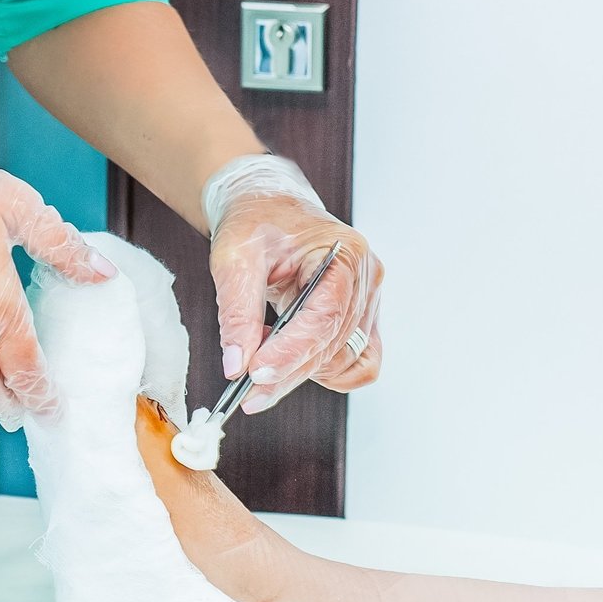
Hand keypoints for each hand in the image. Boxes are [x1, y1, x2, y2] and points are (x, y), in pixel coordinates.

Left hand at [204, 155, 383, 412]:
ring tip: (262, 371)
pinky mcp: (360, 319)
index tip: (256, 374)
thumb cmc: (257, 222)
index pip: (326, 315)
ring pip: (345, 360)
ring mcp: (368, 300)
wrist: (269, 208)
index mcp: (344, 253)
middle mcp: (365, 278)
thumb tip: (237, 365)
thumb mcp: (234, 257)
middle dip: (289, 372)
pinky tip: (291, 366)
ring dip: (303, 373)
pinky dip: (325, 372)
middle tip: (248, 393)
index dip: (292, 351)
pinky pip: (357, 362)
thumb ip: (237, 312)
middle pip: (334, 344)